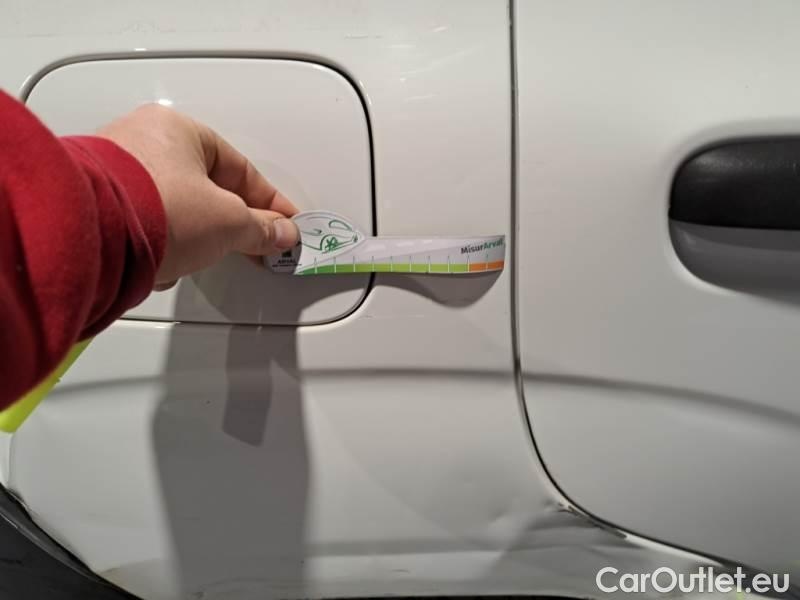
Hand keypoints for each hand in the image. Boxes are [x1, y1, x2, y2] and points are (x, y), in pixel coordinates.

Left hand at [97, 104, 298, 288]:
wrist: (91, 237)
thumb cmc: (156, 207)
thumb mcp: (228, 221)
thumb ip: (261, 228)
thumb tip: (280, 234)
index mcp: (178, 129)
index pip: (239, 168)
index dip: (268, 202)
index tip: (284, 225)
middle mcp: (142, 142)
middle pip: (205, 186)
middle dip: (229, 220)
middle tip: (250, 244)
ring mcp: (116, 173)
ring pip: (174, 207)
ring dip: (193, 234)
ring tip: (198, 255)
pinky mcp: (99, 206)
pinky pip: (144, 223)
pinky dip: (159, 243)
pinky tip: (163, 262)